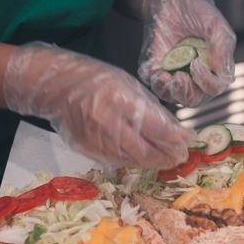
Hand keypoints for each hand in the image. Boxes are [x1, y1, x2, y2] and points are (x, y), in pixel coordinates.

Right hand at [3, 42, 193, 168]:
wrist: (56, 87)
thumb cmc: (96, 81)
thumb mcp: (129, 85)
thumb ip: (153, 110)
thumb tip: (178, 132)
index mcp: (121, 100)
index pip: (157, 128)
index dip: (175, 140)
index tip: (187, 142)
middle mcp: (108, 123)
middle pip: (146, 151)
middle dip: (167, 157)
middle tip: (179, 156)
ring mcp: (96, 139)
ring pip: (133, 161)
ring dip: (153, 162)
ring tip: (166, 158)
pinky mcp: (88, 150)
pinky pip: (118, 161)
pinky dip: (135, 160)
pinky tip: (145, 156)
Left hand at [125, 0, 235, 106]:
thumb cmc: (198, 11)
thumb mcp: (216, 25)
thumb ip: (222, 48)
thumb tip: (223, 73)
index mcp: (213, 69)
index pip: (214, 88)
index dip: (206, 82)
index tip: (196, 64)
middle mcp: (194, 77)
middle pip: (192, 99)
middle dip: (185, 93)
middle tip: (179, 78)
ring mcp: (174, 74)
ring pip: (171, 97)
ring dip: (167, 91)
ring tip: (164, 76)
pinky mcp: (156, 69)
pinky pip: (153, 84)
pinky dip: (153, 81)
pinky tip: (155, 70)